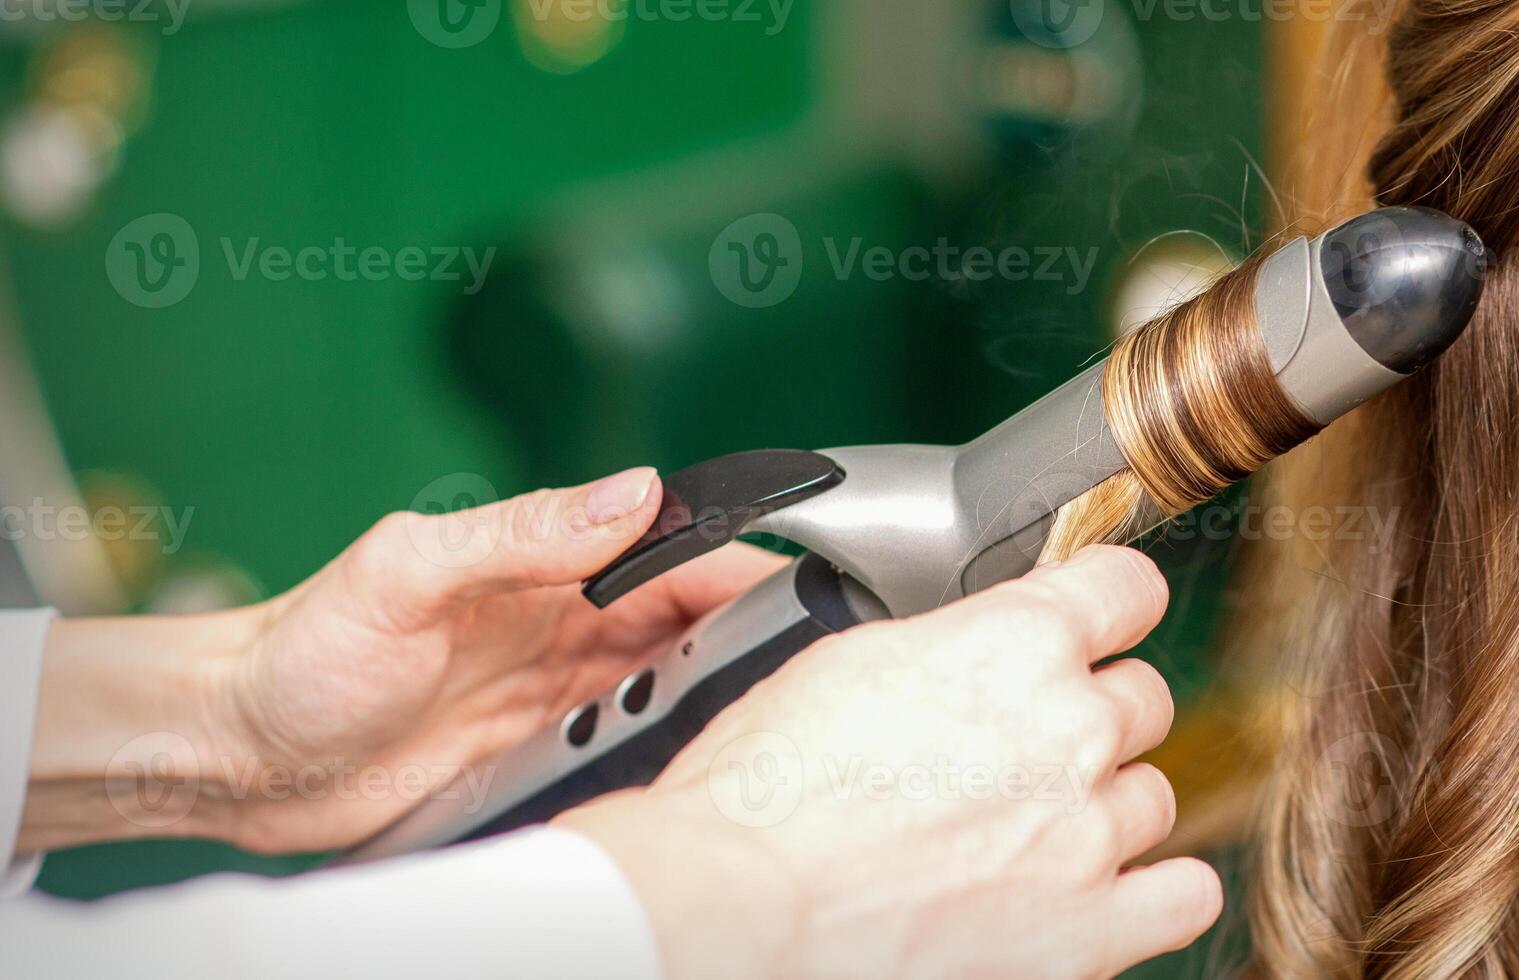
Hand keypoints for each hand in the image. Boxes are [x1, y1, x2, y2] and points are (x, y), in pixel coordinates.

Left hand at [22, 468, 786, 854]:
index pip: (680, 551)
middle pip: (698, 623)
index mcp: (550, 559)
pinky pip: (635, 749)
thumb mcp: (408, 573)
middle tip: (796, 676)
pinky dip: (671, 754)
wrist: (238, 752)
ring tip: (753, 726)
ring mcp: (564, 692)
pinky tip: (694, 768)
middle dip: (753, 642)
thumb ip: (521, 530)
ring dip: (715, 702)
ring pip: (679, 687)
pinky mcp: (547, 755)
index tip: (807, 593)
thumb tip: (636, 489)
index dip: (745, 565)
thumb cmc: (301, 651)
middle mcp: (570, 621)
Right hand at [557, 546, 1220, 979]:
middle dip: (1093, 717)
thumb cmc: (762, 794)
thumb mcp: (852, 661)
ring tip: (1035, 831)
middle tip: (1026, 750)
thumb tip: (988, 641)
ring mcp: (1088, 837)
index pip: (1128, 588)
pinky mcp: (1089, 933)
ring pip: (1154, 796)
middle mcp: (1071, 731)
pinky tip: (1102, 891)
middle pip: (1142, 700)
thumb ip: (955, 641)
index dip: (1108, 603)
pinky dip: (1153, 891)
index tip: (1095, 623)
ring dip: (1105, 807)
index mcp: (1015, 644)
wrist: (734, 911)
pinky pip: (1184, 896)